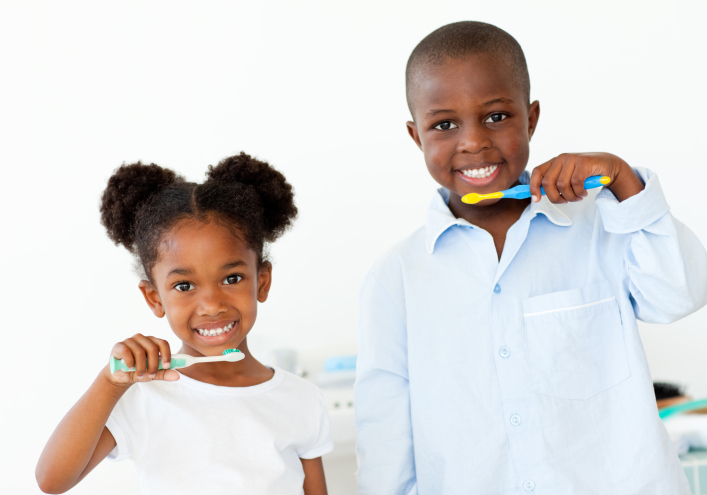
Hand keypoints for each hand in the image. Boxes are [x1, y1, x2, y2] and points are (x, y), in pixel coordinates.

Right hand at [104, 333, 179, 385]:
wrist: (120, 376)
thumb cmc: (139, 371)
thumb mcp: (152, 374)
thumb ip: (164, 373)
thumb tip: (177, 376)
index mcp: (153, 342)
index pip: (163, 343)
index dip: (166, 354)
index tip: (167, 366)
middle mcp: (142, 338)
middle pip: (152, 348)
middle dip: (153, 364)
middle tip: (151, 375)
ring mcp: (130, 340)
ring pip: (140, 352)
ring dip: (141, 367)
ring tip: (140, 375)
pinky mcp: (119, 345)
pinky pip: (127, 351)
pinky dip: (130, 362)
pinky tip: (130, 368)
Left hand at [529, 152, 643, 202]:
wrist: (609, 166)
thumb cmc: (585, 175)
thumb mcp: (567, 179)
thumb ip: (554, 185)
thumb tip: (537, 196)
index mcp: (553, 162)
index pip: (537, 173)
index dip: (533, 187)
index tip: (536, 200)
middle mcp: (560, 158)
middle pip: (547, 183)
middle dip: (554, 197)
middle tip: (564, 202)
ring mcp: (572, 159)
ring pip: (561, 185)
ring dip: (569, 197)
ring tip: (578, 197)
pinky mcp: (583, 162)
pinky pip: (575, 183)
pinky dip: (579, 192)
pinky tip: (584, 192)